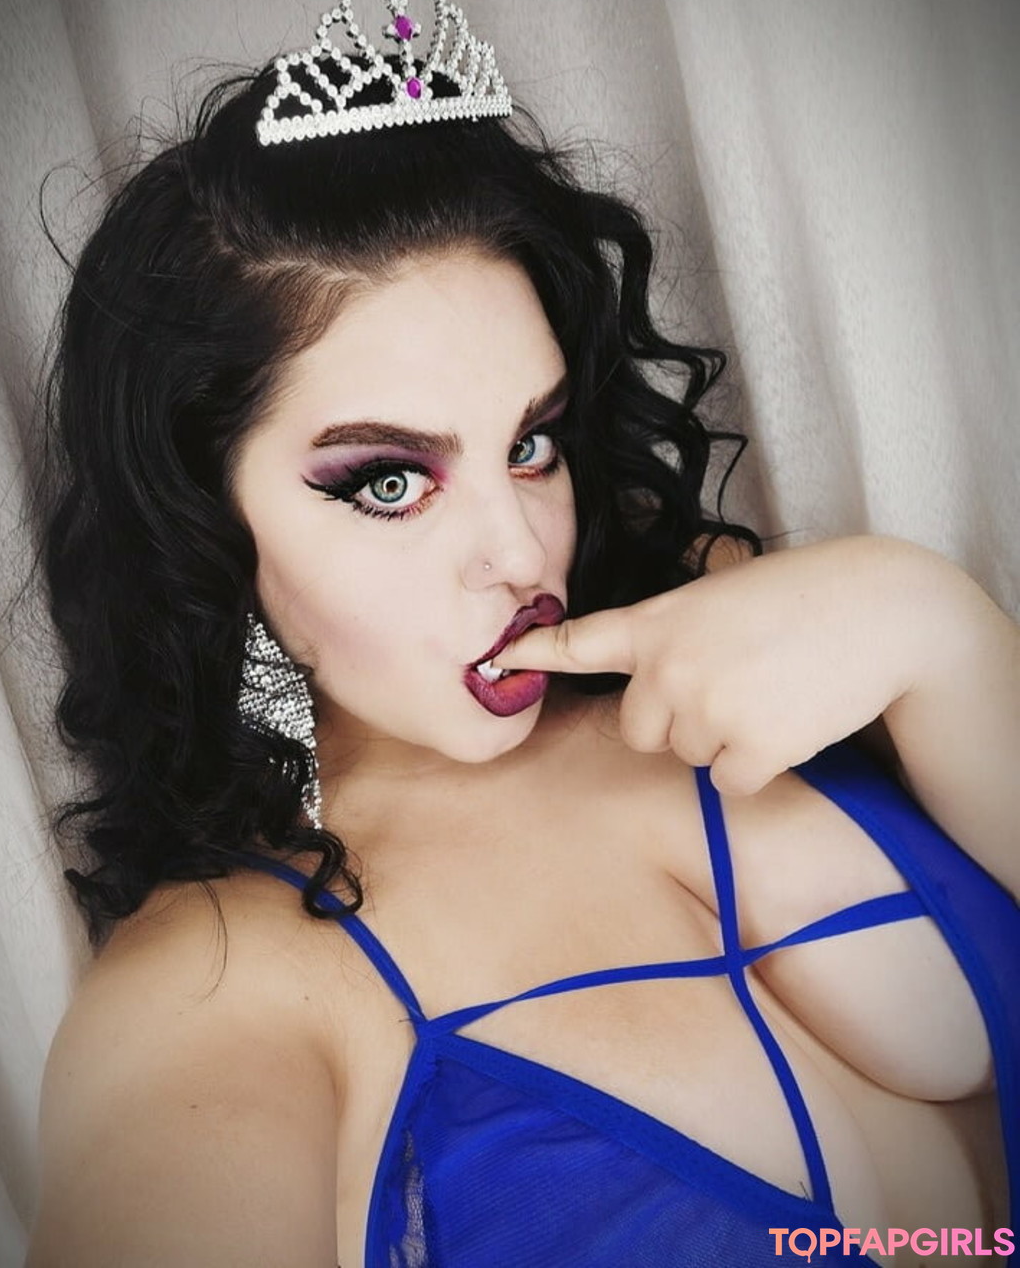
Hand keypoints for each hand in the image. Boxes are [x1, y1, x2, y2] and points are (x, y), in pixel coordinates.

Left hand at [496, 537, 955, 795]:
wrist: (880, 609)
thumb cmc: (804, 595)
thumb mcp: (721, 595)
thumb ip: (675, 632)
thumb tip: (656, 678)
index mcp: (658, 620)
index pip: (579, 641)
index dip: (532, 655)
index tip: (495, 662)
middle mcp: (669, 666)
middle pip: (640, 731)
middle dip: (677, 720)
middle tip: (733, 684)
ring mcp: (707, 709)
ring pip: (691, 756)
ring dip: (726, 738)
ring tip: (771, 690)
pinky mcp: (751, 748)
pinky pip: (732, 782)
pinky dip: (760, 763)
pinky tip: (790, 720)